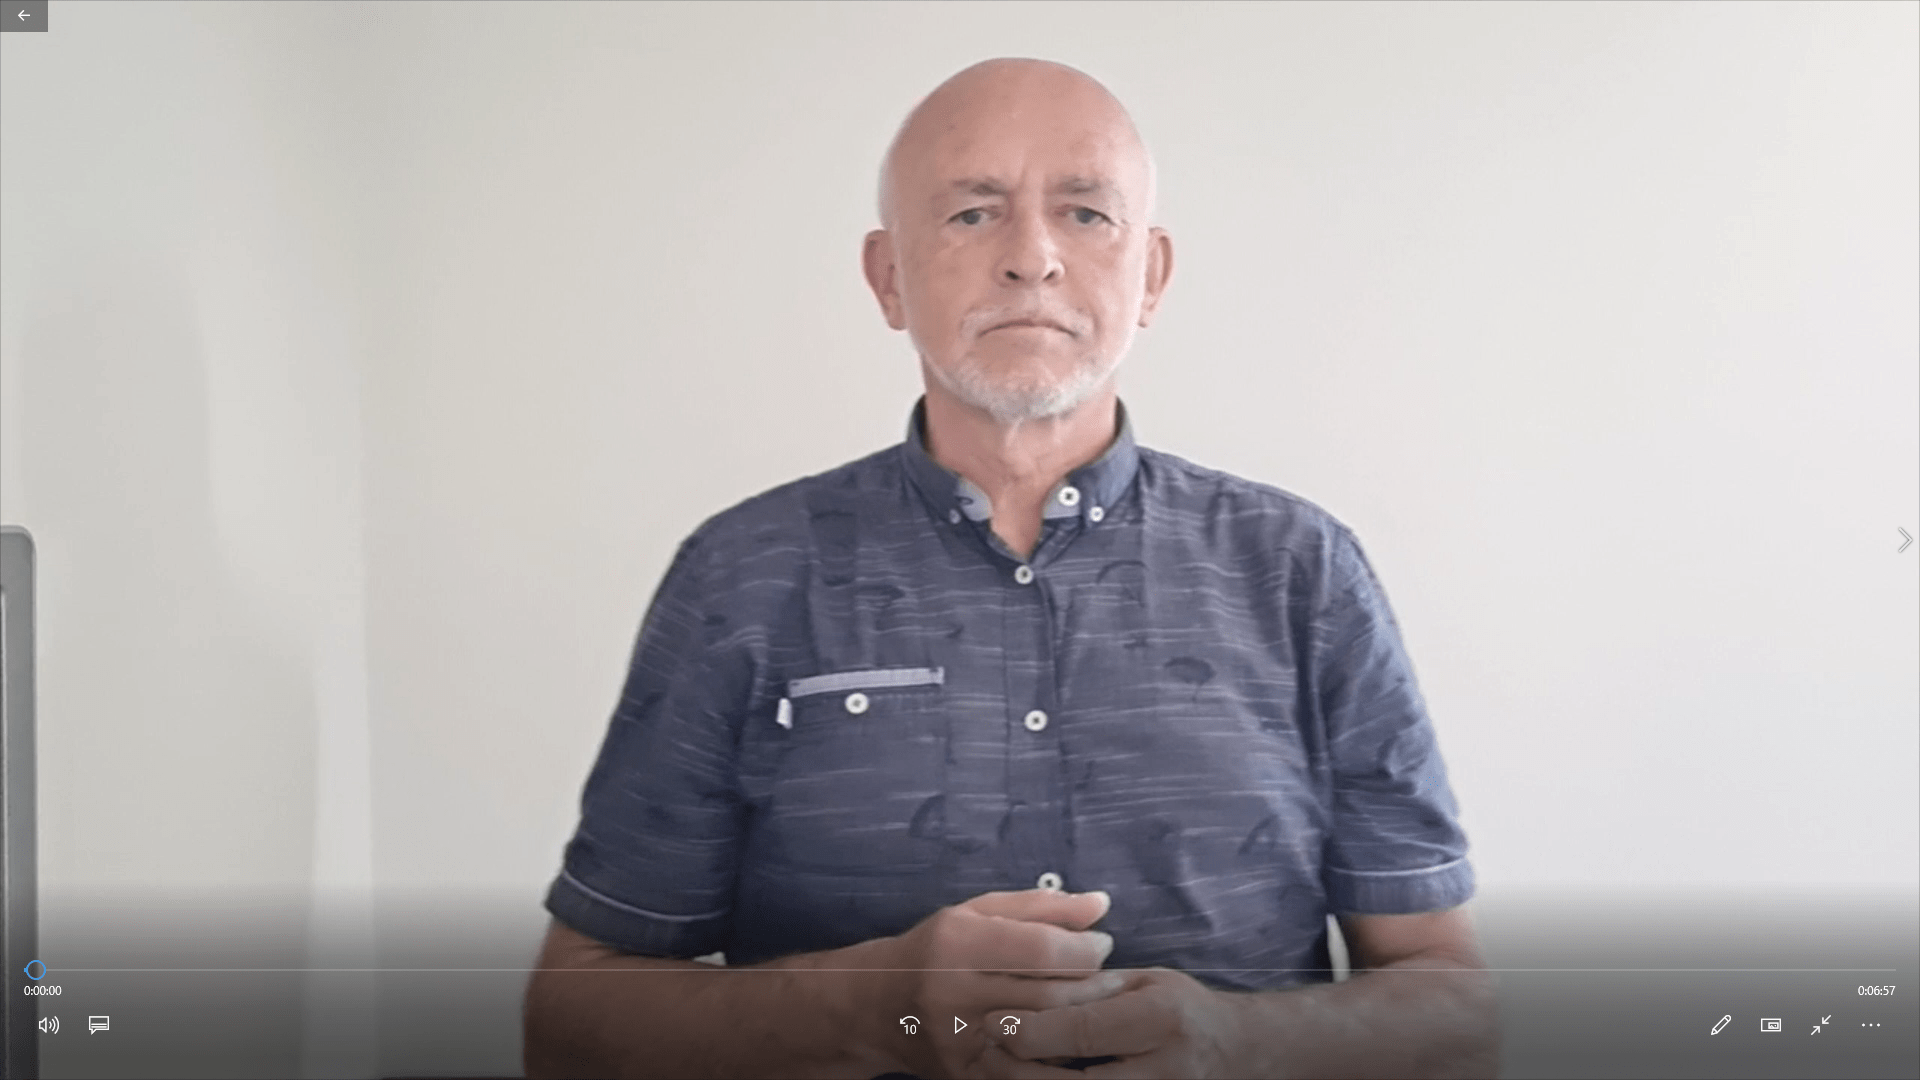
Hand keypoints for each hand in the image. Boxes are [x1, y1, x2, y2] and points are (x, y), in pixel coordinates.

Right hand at [873, 889, 1124, 1079]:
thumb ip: (1040, 907)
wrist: (876, 1007)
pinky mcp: (965, 1074)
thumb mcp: (978, 913)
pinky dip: (1055, 1053)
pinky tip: (1066, 1037)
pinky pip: (1026, 1067)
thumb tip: (1100, 905)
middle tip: (1111, 979)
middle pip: (1048, 997)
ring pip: (1043, 1037)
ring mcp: (959, 1042)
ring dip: (1080, 1021)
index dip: (1085, 950)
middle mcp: (955, 994)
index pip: (1043, 951)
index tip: (1101, 945)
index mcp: (959, 944)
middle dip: (1092, 987)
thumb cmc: (936, 948)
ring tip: (1096, 1006)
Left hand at [977, 967, 1250, 1078]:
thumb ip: (1088, 987)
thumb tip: (1025, 988)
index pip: (1081, 1032)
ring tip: (994, 1071)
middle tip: (981, 1053)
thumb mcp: (1143, 982)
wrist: (1238, 1053)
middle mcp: (1164, 1070)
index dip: (1029, 1030)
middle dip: (1017, 1071)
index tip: (991, 1020)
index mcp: (1162, 1019)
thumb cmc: (1184, 1008)